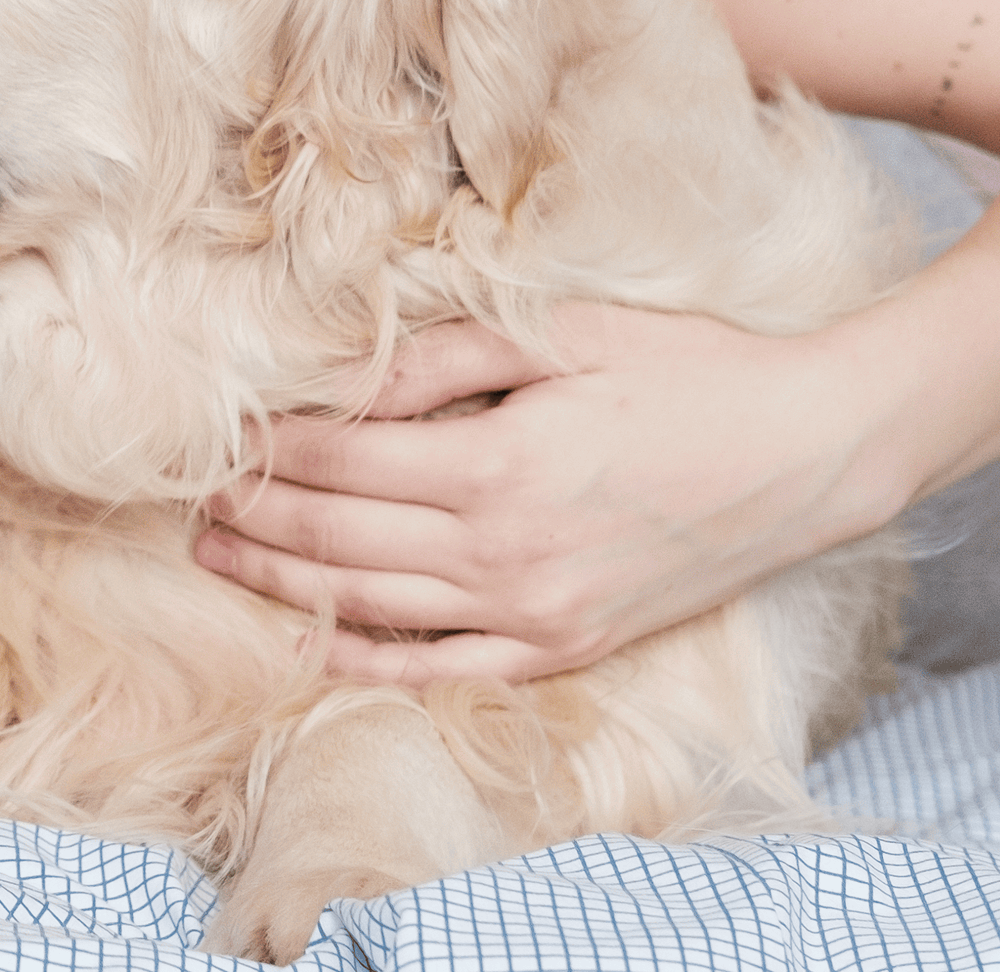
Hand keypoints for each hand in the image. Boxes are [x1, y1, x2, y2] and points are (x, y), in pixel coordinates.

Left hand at [191, 304, 898, 683]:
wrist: (810, 453)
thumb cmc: (692, 373)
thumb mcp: (567, 333)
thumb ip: (445, 358)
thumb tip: (342, 376)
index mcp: (498, 464)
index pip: (338, 461)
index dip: (266, 448)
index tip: (215, 433)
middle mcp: (504, 553)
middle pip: (335, 539)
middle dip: (251, 516)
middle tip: (189, 497)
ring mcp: (533, 613)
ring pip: (369, 606)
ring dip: (280, 583)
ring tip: (216, 557)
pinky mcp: (564, 646)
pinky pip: (439, 667)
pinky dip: (363, 656)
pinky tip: (309, 636)